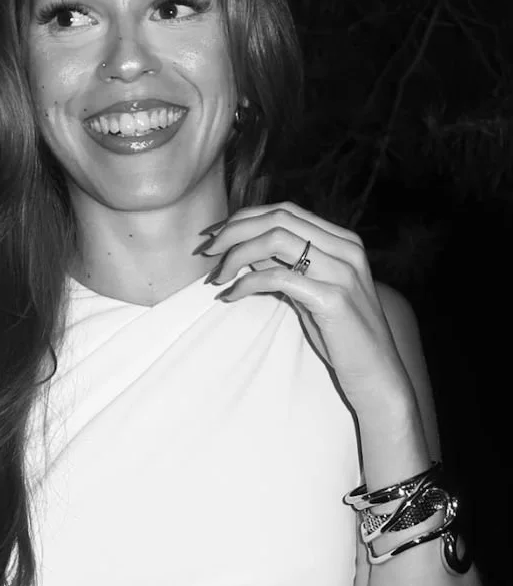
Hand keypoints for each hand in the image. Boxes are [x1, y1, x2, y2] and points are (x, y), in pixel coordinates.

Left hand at [200, 201, 416, 427]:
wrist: (378, 375)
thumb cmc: (342, 335)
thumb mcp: (311, 291)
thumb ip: (285, 266)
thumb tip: (244, 249)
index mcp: (343, 241)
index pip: (286, 211)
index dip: (245, 217)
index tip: (216, 234)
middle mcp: (346, 249)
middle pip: (278, 218)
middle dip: (234, 230)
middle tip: (207, 251)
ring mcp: (342, 271)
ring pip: (275, 240)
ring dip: (236, 254)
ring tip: (216, 276)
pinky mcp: (333, 298)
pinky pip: (278, 277)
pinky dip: (246, 283)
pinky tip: (231, 295)